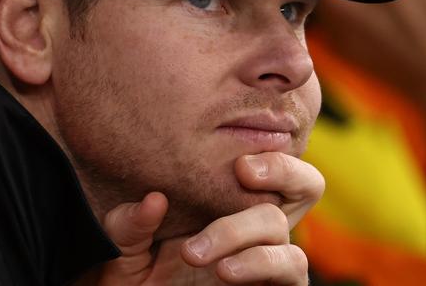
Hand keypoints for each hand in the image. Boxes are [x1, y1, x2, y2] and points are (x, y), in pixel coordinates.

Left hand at [85, 152, 323, 284]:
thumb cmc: (134, 274)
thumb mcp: (122, 244)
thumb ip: (130, 222)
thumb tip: (154, 200)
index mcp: (224, 199)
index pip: (266, 162)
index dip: (269, 152)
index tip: (239, 162)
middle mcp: (252, 224)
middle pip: (302, 184)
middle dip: (284, 170)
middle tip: (243, 171)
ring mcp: (265, 257)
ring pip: (281, 225)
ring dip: (241, 230)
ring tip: (195, 252)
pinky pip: (293, 270)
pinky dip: (260, 264)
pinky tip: (225, 270)